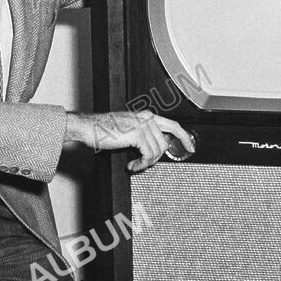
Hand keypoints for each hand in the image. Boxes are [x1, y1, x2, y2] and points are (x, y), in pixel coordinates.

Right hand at [65, 110, 193, 171]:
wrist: (89, 128)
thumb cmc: (104, 130)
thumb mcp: (129, 130)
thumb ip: (145, 135)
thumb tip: (157, 149)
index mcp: (147, 115)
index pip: (173, 125)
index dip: (185, 137)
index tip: (191, 148)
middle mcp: (147, 118)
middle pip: (165, 143)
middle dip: (157, 158)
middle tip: (144, 164)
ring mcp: (143, 125)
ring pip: (157, 152)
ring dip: (146, 163)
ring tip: (135, 164)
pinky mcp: (137, 134)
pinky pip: (148, 155)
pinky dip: (142, 164)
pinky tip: (132, 165)